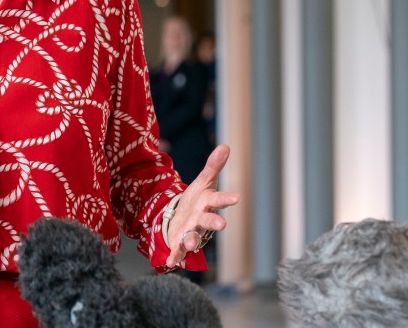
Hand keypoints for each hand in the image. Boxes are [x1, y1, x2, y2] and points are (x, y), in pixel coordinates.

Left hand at [165, 144, 240, 266]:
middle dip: (214, 222)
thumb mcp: (202, 182)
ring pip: (194, 237)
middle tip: (223, 225)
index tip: (237, 197)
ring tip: (190, 243)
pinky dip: (175, 256)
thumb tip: (226, 146)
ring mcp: (192, 232)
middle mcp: (201, 220)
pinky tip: (170, 262)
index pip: (218, 200)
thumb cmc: (197, 201)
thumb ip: (213, 166)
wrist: (183, 220)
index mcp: (207, 203)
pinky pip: (178, 250)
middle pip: (209, 221)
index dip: (226, 199)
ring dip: (192, 240)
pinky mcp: (180, 242)